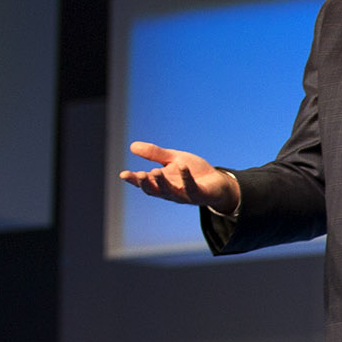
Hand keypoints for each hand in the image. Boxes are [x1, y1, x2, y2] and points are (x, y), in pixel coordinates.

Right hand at [119, 141, 240, 214]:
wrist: (218, 182)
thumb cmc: (194, 172)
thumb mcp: (173, 159)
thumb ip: (155, 154)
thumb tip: (132, 146)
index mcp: (162, 184)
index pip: (145, 184)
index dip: (133, 180)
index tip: (123, 174)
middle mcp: (171, 192)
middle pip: (155, 191)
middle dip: (146, 183)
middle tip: (138, 174)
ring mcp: (185, 195)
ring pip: (171, 192)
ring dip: (162, 182)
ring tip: (155, 170)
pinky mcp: (200, 194)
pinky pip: (192, 188)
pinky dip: (186, 177)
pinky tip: (182, 166)